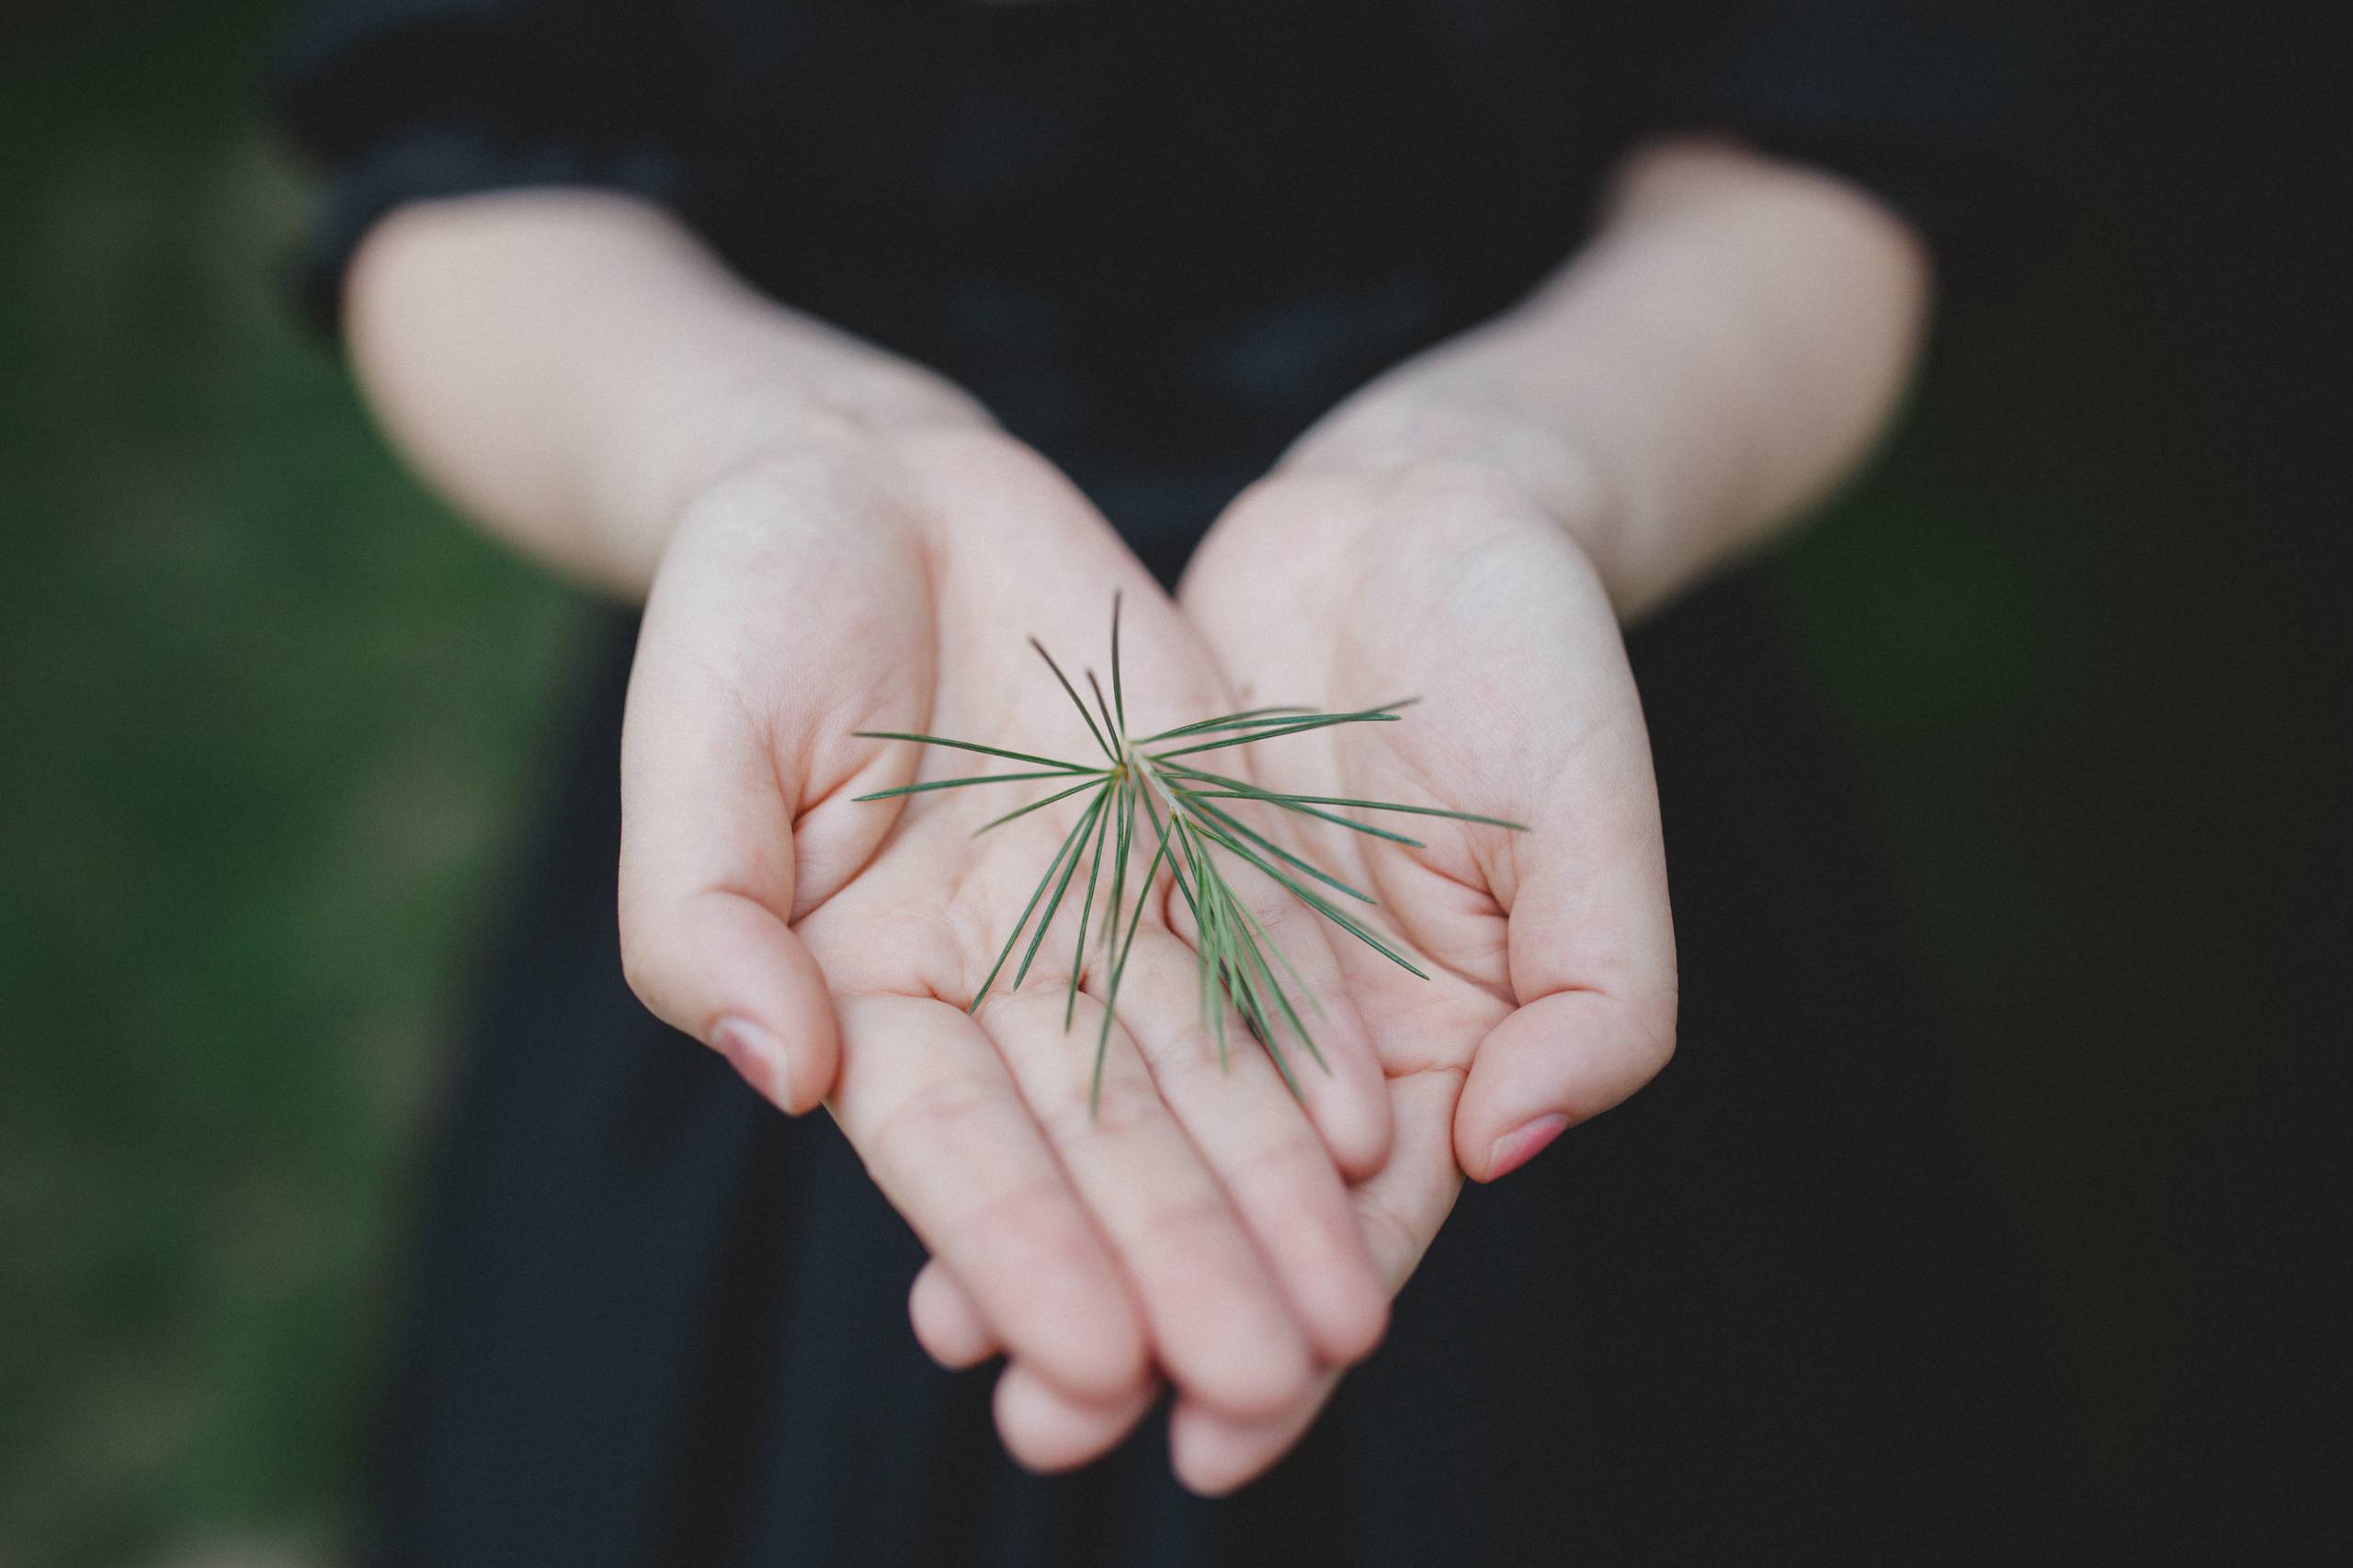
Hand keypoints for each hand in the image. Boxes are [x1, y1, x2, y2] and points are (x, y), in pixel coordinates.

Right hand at [617, 424, 1396, 1450]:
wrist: (863, 474)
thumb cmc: (741, 606)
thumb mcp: (692, 744)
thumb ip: (705, 917)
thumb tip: (783, 1075)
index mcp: (860, 988)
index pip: (949, 1148)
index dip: (1021, 1253)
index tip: (1096, 1362)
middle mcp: (995, 977)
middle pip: (1101, 1144)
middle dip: (1183, 1266)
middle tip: (1268, 1385)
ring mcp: (1099, 906)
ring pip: (1199, 1075)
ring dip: (1272, 1198)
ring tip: (1351, 1312)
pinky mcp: (1186, 826)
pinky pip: (1257, 944)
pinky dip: (1308, 1039)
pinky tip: (1369, 1131)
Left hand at [908, 455, 1677, 1488]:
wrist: (1424, 510)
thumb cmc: (1542, 660)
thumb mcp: (1597, 820)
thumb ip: (1594, 996)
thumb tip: (1503, 1146)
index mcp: (1440, 1045)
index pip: (1356, 1229)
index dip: (1290, 1336)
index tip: (1215, 1443)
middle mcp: (1315, 1029)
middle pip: (1216, 1204)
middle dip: (1137, 1321)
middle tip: (1042, 1437)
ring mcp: (1208, 950)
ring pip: (1115, 1120)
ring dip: (1044, 1229)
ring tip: (952, 1340)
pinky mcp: (1125, 870)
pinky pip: (1050, 990)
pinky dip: (1001, 1073)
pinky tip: (919, 1143)